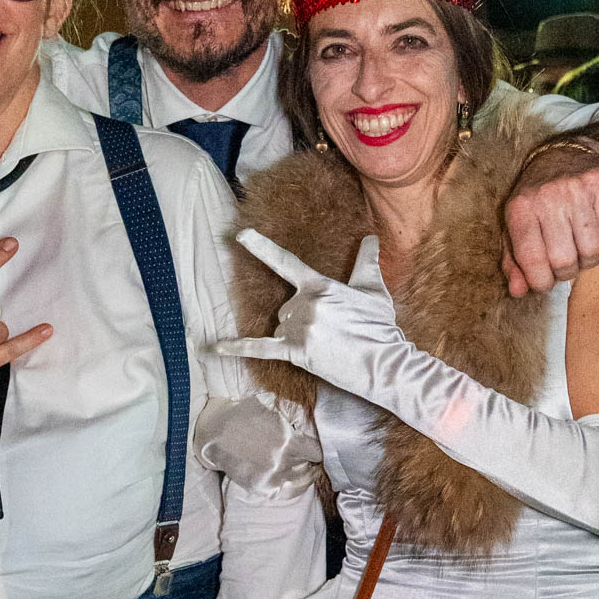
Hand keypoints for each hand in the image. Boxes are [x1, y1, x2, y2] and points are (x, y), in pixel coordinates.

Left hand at [218, 229, 398, 376]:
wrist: (383, 363)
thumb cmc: (380, 327)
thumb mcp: (374, 290)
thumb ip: (367, 262)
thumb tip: (372, 238)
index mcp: (319, 285)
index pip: (285, 262)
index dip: (261, 247)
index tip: (241, 235)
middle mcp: (305, 304)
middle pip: (285, 308)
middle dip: (301, 318)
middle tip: (330, 331)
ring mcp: (299, 328)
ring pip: (280, 328)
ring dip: (294, 335)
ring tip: (324, 344)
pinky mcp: (296, 351)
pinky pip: (261, 348)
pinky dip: (237, 348)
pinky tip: (215, 348)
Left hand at [503, 142, 598, 297]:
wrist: (561, 155)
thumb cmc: (535, 201)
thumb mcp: (515, 227)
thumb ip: (513, 262)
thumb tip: (518, 292)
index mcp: (519, 209)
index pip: (532, 260)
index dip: (540, 282)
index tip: (544, 282)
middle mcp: (547, 196)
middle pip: (564, 261)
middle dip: (565, 273)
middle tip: (564, 265)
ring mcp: (576, 188)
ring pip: (592, 250)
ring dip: (587, 258)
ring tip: (578, 246)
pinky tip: (593, 225)